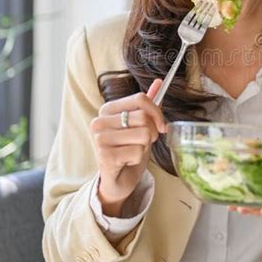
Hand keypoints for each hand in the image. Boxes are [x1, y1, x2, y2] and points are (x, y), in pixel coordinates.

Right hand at [89, 79, 166, 215]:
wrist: (117, 179)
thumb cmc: (128, 150)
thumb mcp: (139, 125)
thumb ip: (147, 105)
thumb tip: (158, 82)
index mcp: (107, 109)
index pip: (140, 98)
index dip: (157, 112)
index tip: (162, 126)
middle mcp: (99, 121)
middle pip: (144, 118)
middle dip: (151, 134)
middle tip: (142, 143)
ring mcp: (100, 139)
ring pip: (143, 135)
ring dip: (144, 147)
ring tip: (133, 152)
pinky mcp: (104, 156)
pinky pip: (138, 152)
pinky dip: (138, 160)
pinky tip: (127, 162)